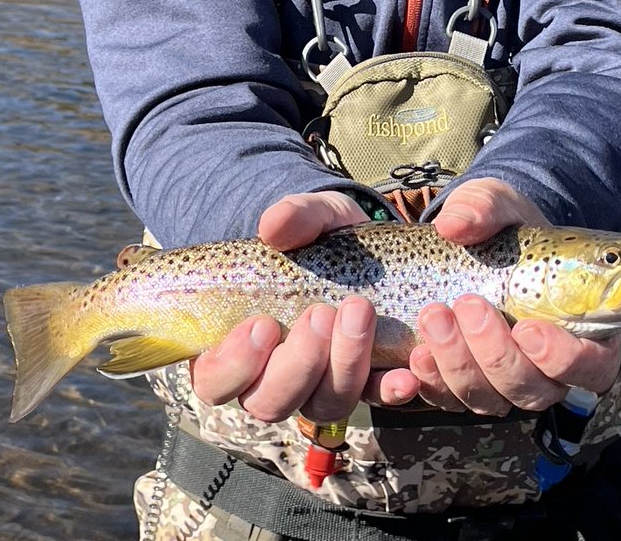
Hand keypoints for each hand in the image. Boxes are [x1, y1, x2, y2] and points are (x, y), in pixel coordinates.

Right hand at [190, 190, 419, 419]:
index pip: (216, 381)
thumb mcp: (311, 218)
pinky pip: (374, 399)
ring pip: (322, 404)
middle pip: (269, 402)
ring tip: (359, 311)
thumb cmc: (322, 238)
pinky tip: (404, 373)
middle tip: (320, 314)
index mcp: (239, 344)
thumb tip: (273, 226)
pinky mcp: (366, 382)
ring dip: (343, 365)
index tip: (263, 325)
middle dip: (297, 363)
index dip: (234, 364)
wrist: (372, 244)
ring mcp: (321, 385)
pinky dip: (388, 389)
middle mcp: (275, 375)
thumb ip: (293, 217)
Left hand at [407, 178, 620, 414]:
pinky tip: (417, 354)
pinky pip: (449, 400)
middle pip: (531, 388)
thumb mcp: (500, 205)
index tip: (528, 328)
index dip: (563, 359)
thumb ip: (485, 209)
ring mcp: (505, 383)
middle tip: (468, 304)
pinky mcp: (464, 386)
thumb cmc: (505, 228)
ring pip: (488, 399)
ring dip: (458, 362)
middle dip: (495, 353)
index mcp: (582, 330)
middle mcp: (548, 369)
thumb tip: (453, 224)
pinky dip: (432, 382)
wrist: (473, 245)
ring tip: (433, 315)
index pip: (591, 366)